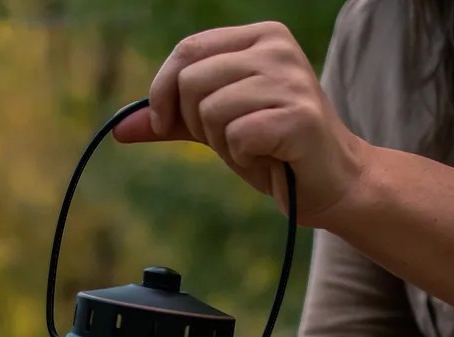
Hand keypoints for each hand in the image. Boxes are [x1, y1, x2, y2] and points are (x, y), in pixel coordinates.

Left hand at [112, 22, 370, 226]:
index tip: (166, 124)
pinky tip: (270, 159)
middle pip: (192, 81)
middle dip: (198, 124)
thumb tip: (120, 128)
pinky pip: (238, 136)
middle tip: (234, 140)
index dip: (163, 90)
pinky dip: (245, 158)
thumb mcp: (217, 127)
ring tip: (257, 149)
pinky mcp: (300, 116)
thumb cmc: (274, 150)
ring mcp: (291, 79)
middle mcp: (277, 48)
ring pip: (212, 111)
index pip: (187, 50)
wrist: (332, 183)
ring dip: (225, 145)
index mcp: (260, 37)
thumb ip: (172, 121)